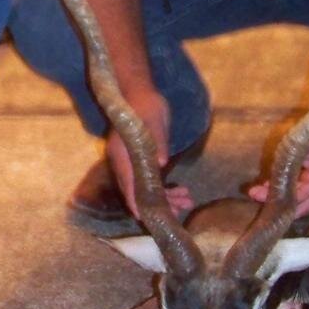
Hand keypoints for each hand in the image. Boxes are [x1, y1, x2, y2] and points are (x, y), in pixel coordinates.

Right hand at [107, 87, 191, 220]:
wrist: (141, 92)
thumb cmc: (146, 105)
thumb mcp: (155, 121)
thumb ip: (157, 142)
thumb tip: (161, 162)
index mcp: (122, 154)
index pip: (127, 183)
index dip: (135, 201)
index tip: (145, 216)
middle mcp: (124, 162)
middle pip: (137, 191)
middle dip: (158, 203)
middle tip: (179, 209)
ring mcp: (132, 163)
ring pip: (146, 188)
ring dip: (166, 197)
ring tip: (187, 201)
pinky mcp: (141, 161)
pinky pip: (151, 180)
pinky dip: (166, 188)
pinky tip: (183, 192)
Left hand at [249, 112, 308, 219]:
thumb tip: (305, 164)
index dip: (304, 206)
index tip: (285, 213)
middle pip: (308, 196)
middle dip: (285, 200)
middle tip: (259, 198)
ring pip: (299, 190)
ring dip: (280, 192)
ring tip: (256, 192)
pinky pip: (295, 179)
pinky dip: (281, 182)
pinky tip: (264, 184)